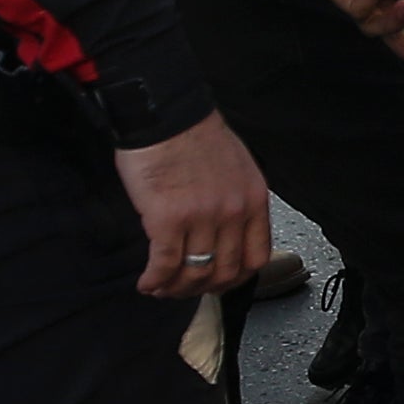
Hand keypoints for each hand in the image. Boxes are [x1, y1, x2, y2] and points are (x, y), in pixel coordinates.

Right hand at [115, 112, 270, 297]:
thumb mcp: (237, 167)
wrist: (165, 114)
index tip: (219, 283)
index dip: (236, 279)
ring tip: (161, 289)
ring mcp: (202, 218)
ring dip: (175, 289)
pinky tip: (147, 283)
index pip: (256, 258)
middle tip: (184, 290)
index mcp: (253, 200)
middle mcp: (233, 213)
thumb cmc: (194, 134)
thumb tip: (226, 232)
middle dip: (202, 289)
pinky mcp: (168, 219)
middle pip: (225, 273)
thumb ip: (237, 200)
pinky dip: (155, 281)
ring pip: (194, 274)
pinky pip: (165, 265)